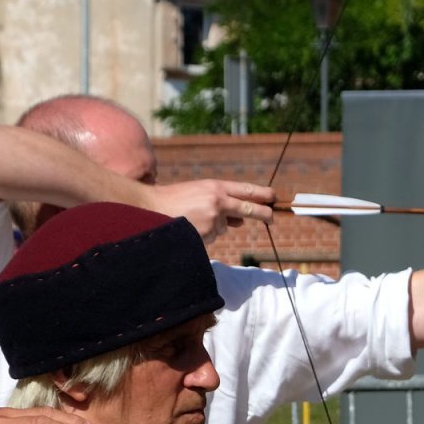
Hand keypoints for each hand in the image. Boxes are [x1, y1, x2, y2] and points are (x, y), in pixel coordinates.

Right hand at [141, 180, 276, 242]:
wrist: (150, 209)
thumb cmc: (173, 201)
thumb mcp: (198, 194)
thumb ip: (220, 203)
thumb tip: (240, 219)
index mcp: (215, 187)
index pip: (245, 190)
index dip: (261, 194)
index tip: (273, 197)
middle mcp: (217, 200)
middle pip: (248, 208)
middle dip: (263, 213)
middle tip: (272, 218)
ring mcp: (213, 218)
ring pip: (225, 227)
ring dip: (214, 227)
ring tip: (193, 219)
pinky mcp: (207, 233)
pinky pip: (213, 237)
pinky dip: (204, 235)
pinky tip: (190, 227)